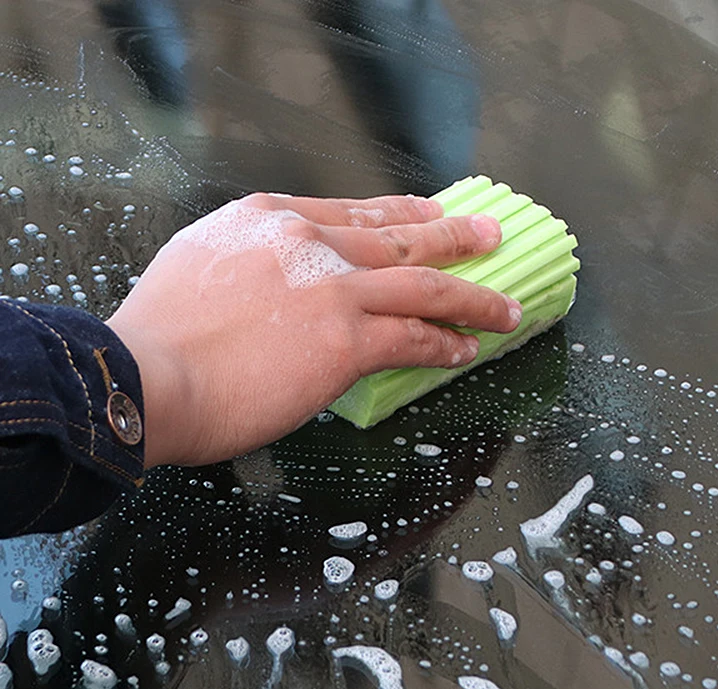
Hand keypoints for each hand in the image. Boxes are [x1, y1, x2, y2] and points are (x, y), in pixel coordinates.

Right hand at [107, 192, 520, 467]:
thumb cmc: (161, 339)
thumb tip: (281, 291)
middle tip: (487, 233)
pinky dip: (446, 344)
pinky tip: (466, 348)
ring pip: (425, 284)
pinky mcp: (347, 340)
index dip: (399, 215)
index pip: (353, 213)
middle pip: (400, 235)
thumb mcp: (202, 267)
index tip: (425, 214)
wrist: (146, 376)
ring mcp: (333, 289)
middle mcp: (309, 244)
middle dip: (453, 235)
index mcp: (268, 221)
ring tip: (503, 306)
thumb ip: (253, 266)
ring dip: (472, 296)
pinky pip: (416, 338)